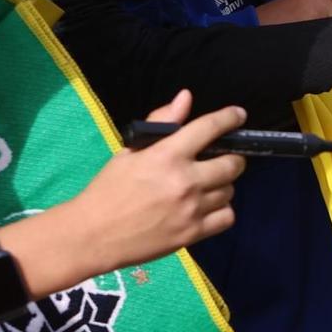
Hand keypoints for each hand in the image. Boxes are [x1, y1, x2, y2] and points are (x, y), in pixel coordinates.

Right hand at [56, 90, 244, 269]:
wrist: (93, 234)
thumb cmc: (108, 189)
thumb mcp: (129, 151)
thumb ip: (161, 123)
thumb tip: (186, 97)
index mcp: (167, 155)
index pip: (209, 128)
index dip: (229, 118)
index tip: (238, 115)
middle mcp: (185, 180)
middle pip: (232, 164)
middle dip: (232, 158)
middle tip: (221, 160)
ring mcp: (192, 209)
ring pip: (230, 190)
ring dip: (222, 185)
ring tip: (206, 186)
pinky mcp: (193, 233)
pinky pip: (227, 217)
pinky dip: (221, 211)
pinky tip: (207, 208)